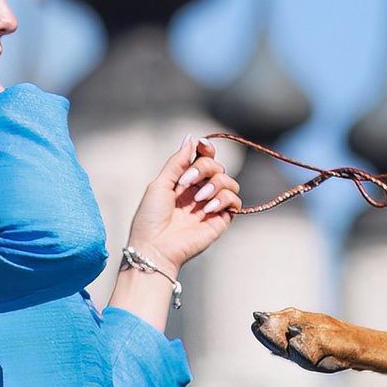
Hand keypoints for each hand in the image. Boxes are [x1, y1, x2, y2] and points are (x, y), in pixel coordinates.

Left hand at [127, 137, 241, 272]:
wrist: (155, 247)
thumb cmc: (151, 219)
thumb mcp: (160, 183)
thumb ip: (177, 162)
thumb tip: (191, 138)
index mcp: (185, 182)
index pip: (204, 159)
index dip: (207, 150)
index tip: (202, 145)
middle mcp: (200, 192)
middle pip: (217, 167)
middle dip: (204, 168)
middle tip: (186, 182)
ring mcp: (211, 206)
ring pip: (229, 182)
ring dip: (215, 184)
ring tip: (198, 199)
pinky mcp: (220, 221)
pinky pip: (235, 201)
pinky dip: (224, 199)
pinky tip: (207, 209)